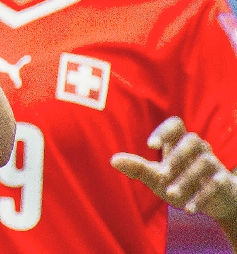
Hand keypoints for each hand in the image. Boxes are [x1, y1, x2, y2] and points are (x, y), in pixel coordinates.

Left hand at [111, 116, 236, 221]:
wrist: (216, 201)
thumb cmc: (180, 182)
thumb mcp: (157, 177)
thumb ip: (138, 168)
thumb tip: (113, 159)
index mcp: (179, 143)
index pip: (175, 125)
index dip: (164, 131)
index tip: (150, 145)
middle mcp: (198, 149)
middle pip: (192, 140)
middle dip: (176, 157)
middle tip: (160, 174)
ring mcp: (213, 164)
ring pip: (203, 163)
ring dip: (186, 179)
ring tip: (170, 194)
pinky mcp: (222, 182)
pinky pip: (214, 185)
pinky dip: (200, 197)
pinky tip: (188, 210)